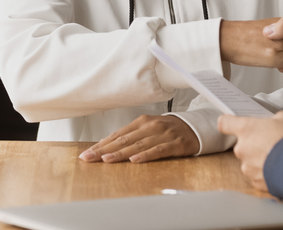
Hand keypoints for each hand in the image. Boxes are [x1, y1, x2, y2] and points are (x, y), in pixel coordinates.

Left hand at [79, 114, 197, 163]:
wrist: (196, 127)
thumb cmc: (169, 130)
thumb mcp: (149, 129)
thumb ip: (131, 136)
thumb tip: (107, 146)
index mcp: (142, 122)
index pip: (117, 134)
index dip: (101, 144)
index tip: (87, 153)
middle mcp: (151, 126)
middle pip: (124, 140)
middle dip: (104, 150)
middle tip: (89, 158)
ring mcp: (163, 135)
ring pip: (138, 145)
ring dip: (121, 153)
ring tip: (106, 159)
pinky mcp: (175, 144)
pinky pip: (158, 150)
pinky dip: (146, 155)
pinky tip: (135, 160)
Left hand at [217, 111, 282, 190]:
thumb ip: (272, 120)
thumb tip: (272, 123)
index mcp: (246, 129)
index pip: (225, 123)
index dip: (228, 122)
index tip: (232, 123)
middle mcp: (242, 148)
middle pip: (242, 144)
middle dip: (254, 144)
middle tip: (271, 142)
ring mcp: (247, 167)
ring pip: (250, 161)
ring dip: (260, 160)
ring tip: (278, 158)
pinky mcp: (255, 182)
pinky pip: (258, 175)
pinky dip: (266, 172)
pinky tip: (279, 169)